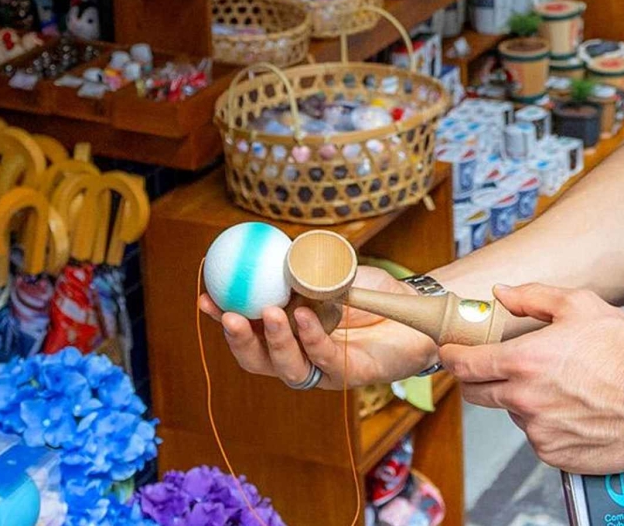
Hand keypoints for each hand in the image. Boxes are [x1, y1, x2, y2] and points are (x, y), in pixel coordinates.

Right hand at [198, 265, 437, 389]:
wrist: (417, 306)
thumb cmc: (374, 292)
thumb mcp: (336, 272)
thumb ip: (308, 268)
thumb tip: (274, 248)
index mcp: (292, 333)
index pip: (252, 331)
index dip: (225, 319)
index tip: (206, 298)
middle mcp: (303, 354)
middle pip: (259, 359)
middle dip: (240, 340)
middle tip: (231, 315)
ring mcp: (326, 368)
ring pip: (289, 367)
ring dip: (276, 340)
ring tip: (271, 312)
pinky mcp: (351, 374)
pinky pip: (325, 359)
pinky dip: (311, 337)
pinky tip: (305, 316)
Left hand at [441, 284, 623, 474]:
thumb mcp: (579, 305)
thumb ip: (532, 297)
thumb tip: (501, 293)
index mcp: (523, 361)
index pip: (464, 365)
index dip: (451, 357)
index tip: (450, 353)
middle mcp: (524, 400)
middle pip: (477, 394)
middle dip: (478, 379)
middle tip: (497, 367)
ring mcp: (539, 431)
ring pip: (513, 414)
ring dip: (522, 400)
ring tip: (560, 386)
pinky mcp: (556, 454)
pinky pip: (538, 437)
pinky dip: (547, 423)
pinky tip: (573, 408)